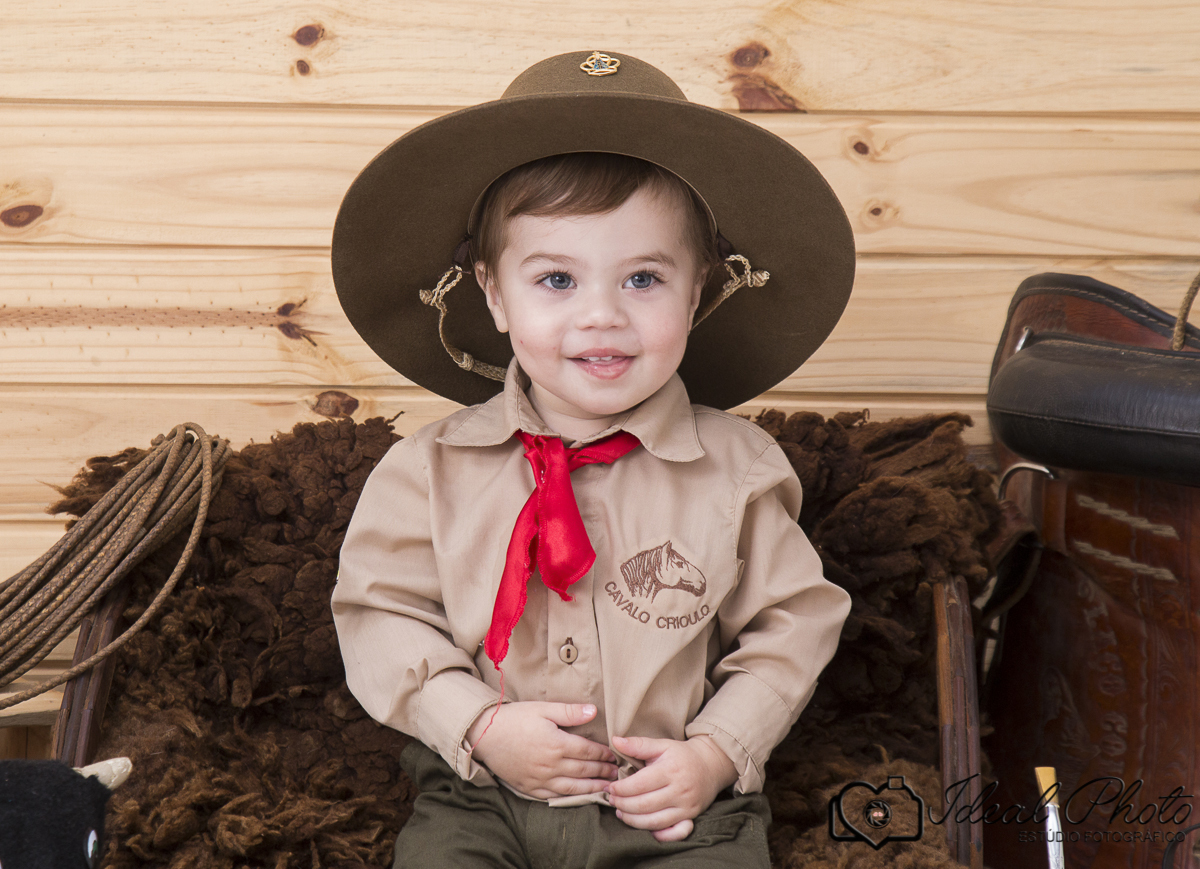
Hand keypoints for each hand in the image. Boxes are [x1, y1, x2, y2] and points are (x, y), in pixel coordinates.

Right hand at [467, 701, 618, 798]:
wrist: (484, 735)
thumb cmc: (514, 718)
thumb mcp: (542, 709)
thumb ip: (569, 712)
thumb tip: (594, 711)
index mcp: (556, 744)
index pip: (587, 751)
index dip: (603, 753)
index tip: (614, 755)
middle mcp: (550, 765)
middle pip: (584, 771)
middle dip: (603, 771)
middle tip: (617, 773)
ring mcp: (540, 779)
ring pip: (573, 788)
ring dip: (592, 788)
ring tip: (606, 788)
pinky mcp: (529, 788)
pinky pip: (554, 796)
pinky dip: (571, 798)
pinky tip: (579, 797)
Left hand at [606, 734, 737, 841]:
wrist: (710, 765)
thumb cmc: (681, 755)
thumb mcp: (662, 745)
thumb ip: (638, 744)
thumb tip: (615, 740)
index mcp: (671, 770)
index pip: (640, 784)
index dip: (621, 788)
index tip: (610, 787)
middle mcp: (680, 790)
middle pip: (644, 805)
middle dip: (623, 805)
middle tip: (612, 800)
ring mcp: (686, 806)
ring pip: (655, 822)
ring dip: (633, 820)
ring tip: (621, 812)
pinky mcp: (690, 817)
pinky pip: (673, 833)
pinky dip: (657, 835)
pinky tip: (643, 827)